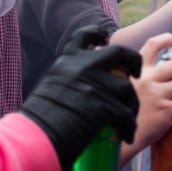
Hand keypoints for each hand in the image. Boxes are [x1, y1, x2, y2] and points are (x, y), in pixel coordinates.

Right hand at [20, 27, 141, 170]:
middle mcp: (83, 66)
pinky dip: (129, 126)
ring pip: (127, 88)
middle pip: (120, 53)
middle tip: (136, 74)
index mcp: (67, 60)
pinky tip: (126, 136)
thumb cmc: (38, 119)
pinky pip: (126, 114)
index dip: (98, 33)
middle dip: (133, 61)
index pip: (86, 35)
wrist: (35, 137)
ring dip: (131, 104)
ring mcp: (95, 85)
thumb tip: (84, 87)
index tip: (105, 38)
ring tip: (127, 120)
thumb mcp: (51, 85)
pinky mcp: (104, 106)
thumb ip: (69, 79)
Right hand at [121, 34, 171, 158]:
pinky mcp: (165, 111)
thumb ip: (136, 79)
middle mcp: (147, 79)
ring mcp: (157, 94)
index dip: (166, 39)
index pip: (151, 46)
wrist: (116, 135)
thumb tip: (156, 76)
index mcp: (136, 70)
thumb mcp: (123, 87)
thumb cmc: (120, 112)